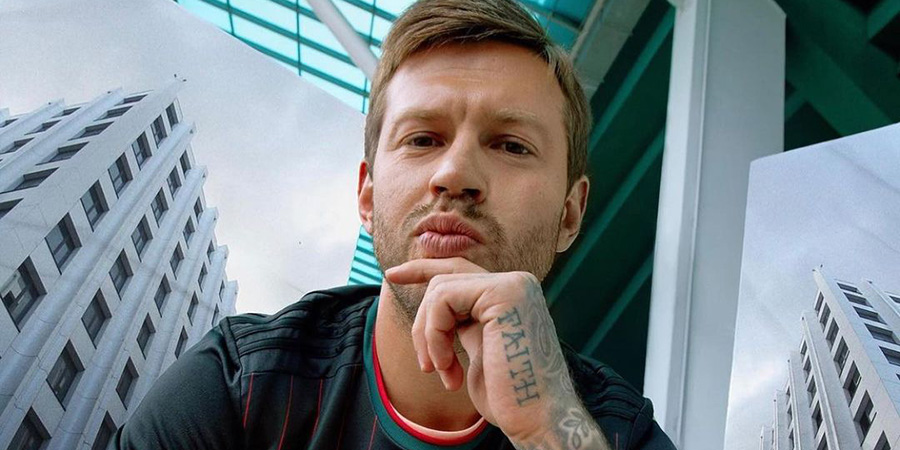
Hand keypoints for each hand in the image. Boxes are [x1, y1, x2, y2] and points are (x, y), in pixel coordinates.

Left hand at [384, 257, 611, 448]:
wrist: (535, 419)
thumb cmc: (507, 395)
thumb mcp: (478, 346)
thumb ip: (464, 318)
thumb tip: (432, 299)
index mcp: (510, 294)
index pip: (458, 269)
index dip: (422, 268)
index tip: (392, 275)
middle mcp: (516, 283)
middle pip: (443, 280)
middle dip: (423, 323)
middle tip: (425, 365)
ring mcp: (512, 285)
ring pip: (439, 291)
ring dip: (429, 337)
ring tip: (441, 372)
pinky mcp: (503, 294)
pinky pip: (443, 301)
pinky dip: (435, 337)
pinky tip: (447, 368)